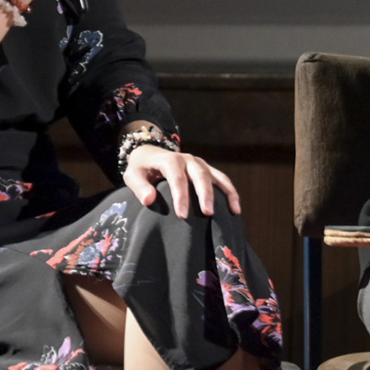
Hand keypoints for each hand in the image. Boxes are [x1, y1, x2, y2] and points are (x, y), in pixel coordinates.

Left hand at [122, 145, 241, 218]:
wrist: (150, 154)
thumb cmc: (141, 169)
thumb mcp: (132, 175)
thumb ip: (139, 187)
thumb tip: (149, 200)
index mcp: (169, 160)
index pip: (177, 177)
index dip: (180, 196)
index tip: (182, 215)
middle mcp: (188, 159)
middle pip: (200, 175)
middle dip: (205, 194)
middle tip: (207, 213)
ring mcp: (200, 164)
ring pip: (216, 176)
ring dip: (226, 193)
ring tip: (233, 211)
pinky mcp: (207, 170)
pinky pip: (223, 180)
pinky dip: (231, 192)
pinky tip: (236, 209)